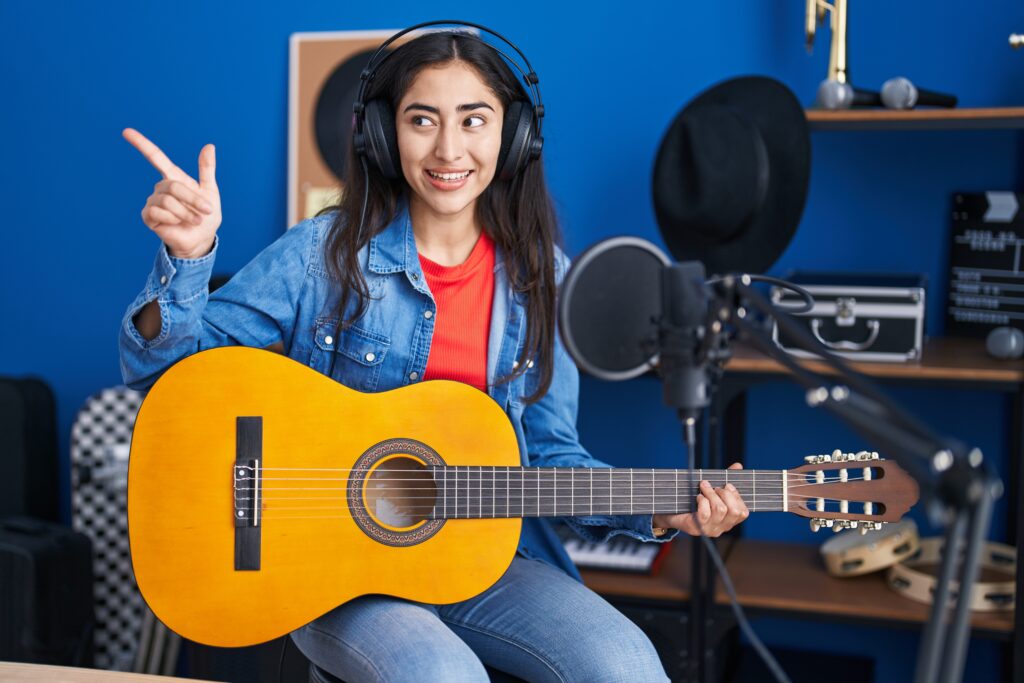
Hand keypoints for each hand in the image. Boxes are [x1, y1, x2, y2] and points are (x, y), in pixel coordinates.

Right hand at [123, 128, 220, 258]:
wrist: (201, 239)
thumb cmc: (205, 215)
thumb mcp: (210, 191)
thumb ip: (207, 169)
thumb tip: (210, 145)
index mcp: (174, 178)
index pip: (155, 157)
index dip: (141, 144)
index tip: (126, 131)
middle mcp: (161, 187)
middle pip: (172, 185)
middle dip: (192, 199)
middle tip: (206, 210)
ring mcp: (153, 201)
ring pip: (166, 199)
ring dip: (185, 212)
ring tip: (194, 220)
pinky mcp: (148, 216)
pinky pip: (157, 211)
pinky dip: (173, 218)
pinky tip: (177, 224)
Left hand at [653, 462, 748, 537]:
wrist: (672, 512)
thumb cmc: (694, 500)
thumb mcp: (712, 490)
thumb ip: (726, 480)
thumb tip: (738, 465)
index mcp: (728, 520)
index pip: (743, 513)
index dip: (737, 497)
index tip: (727, 485)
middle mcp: (722, 528)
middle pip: (735, 511)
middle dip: (725, 494)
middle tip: (714, 487)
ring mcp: (709, 529)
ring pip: (720, 509)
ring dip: (711, 493)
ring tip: (703, 487)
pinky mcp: (697, 528)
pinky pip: (705, 513)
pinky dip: (702, 501)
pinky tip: (698, 497)